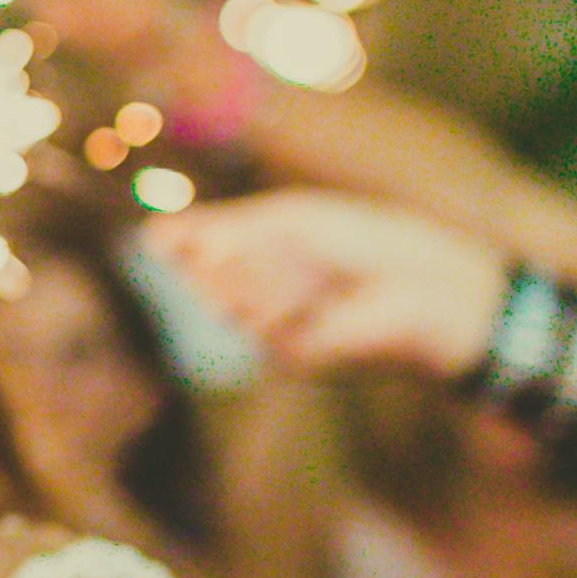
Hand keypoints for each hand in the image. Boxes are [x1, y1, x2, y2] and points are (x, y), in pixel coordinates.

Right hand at [149, 190, 508, 379]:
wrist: (425, 284)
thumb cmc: (364, 243)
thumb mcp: (287, 221)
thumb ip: (222, 227)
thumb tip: (151, 235)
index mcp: (255, 260)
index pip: (193, 251)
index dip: (177, 240)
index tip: (163, 232)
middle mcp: (255, 299)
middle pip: (199, 274)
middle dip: (217, 251)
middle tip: (256, 238)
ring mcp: (268, 331)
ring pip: (220, 299)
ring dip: (247, 269)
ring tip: (296, 259)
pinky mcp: (286, 357)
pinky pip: (252, 322)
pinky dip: (271, 296)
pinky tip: (307, 293)